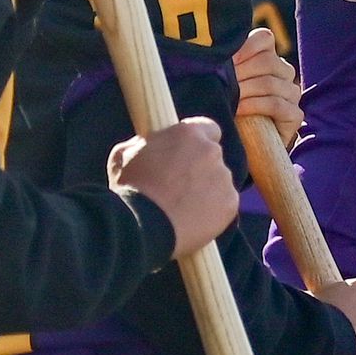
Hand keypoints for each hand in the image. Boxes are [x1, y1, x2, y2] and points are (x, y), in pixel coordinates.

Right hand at [109, 115, 236, 252]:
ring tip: (182, 208)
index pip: (208, 128)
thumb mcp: (125, 154)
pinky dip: (213, 211)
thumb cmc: (129, 189)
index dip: (199, 141)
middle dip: (200, 168)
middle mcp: (211, 151)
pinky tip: (192, 220)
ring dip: (207, 190)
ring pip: (219, 182)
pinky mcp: (230, 203)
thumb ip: (146, 145)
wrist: (141, 225)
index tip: (190, 153)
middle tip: (180, 186)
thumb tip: (149, 146)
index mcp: (188, 133)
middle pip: (213, 157)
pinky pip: (224, 204)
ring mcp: (223, 178)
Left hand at [229, 24, 302, 149]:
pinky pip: (278, 105)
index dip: (244, 48)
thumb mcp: (220, 84)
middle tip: (221, 84)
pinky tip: (239, 110)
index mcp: (267, 57)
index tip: (224, 61)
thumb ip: (220, 66)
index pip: (264, 39)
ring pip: (272, 83)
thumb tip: (204, 53)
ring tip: (228, 98)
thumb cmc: (225, 110)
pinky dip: (256, 106)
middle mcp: (283, 73)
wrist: (238, 146)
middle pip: (268, 61)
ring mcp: (291, 94)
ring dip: (245, 90)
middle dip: (240, 73)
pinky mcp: (294, 116)